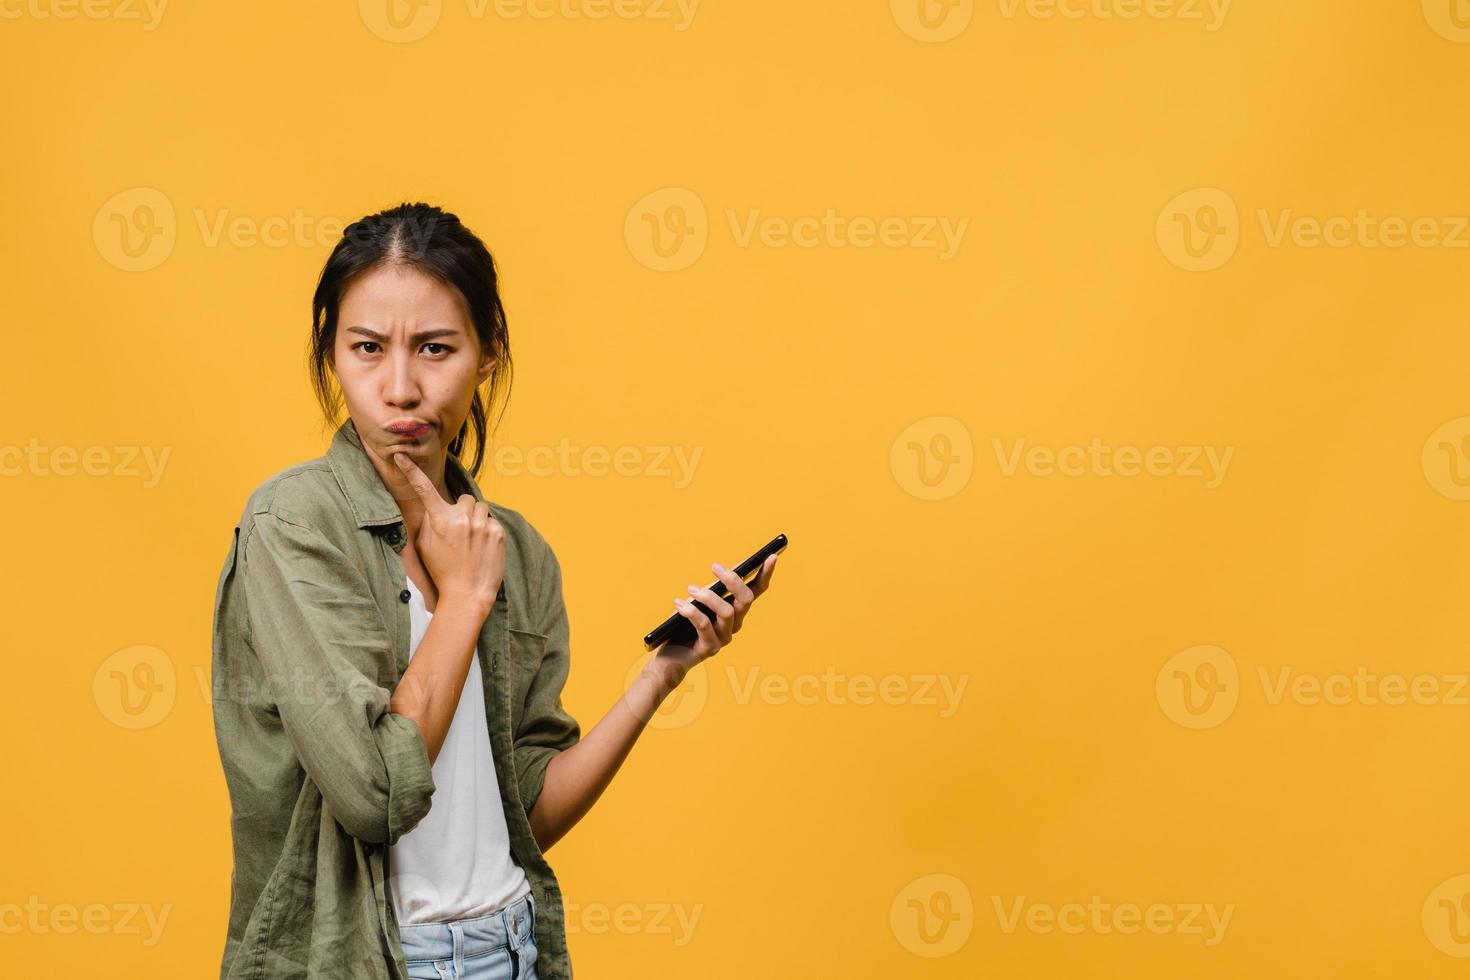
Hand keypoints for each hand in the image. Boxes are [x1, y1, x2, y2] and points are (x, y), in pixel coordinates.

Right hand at [394, 452, 504, 609]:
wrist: (467, 595)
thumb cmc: (443, 572)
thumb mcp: (425, 547)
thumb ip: (428, 523)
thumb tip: (433, 509)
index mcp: (440, 520)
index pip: (423, 489)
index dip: (411, 471)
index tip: (401, 455)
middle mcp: (462, 518)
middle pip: (464, 499)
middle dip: (462, 510)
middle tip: (458, 532)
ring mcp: (482, 524)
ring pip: (480, 508)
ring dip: (476, 519)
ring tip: (472, 541)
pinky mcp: (498, 532)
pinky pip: (492, 521)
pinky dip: (487, 530)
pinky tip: (482, 548)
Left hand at [655, 554, 779, 678]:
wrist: (670, 655)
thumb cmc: (684, 623)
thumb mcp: (700, 600)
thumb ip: (715, 587)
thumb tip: (726, 570)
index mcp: (736, 610)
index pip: (757, 590)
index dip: (766, 574)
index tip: (771, 555)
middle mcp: (735, 624)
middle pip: (746, 599)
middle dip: (732, 579)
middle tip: (714, 567)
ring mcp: (724, 637)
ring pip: (727, 612)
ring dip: (708, 596)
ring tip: (691, 589)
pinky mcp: (710, 648)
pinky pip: (704, 625)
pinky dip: (691, 611)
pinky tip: (679, 603)